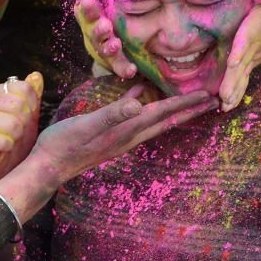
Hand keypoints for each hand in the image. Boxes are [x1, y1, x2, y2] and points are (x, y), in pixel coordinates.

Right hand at [0, 72, 43, 184]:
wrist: (2, 165)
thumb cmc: (15, 136)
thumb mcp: (29, 114)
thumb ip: (32, 94)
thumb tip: (36, 75)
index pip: (24, 88)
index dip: (32, 106)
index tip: (26, 117)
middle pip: (18, 105)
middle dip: (25, 123)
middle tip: (18, 132)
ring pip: (12, 124)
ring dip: (17, 137)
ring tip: (10, 140)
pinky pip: (3, 141)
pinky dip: (8, 148)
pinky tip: (2, 149)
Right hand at [32, 85, 215, 182]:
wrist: (47, 166)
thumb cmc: (64, 144)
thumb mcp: (88, 126)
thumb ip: (113, 114)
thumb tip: (138, 105)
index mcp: (128, 129)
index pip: (163, 114)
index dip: (185, 103)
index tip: (209, 96)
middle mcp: (129, 134)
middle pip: (167, 120)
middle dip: (189, 110)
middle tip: (213, 101)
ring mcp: (120, 136)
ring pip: (153, 120)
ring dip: (172, 110)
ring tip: (187, 100)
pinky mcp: (108, 133)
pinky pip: (133, 115)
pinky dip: (141, 103)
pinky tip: (139, 93)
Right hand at [66, 0, 138, 79]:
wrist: (107, 51)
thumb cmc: (102, 20)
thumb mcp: (95, 3)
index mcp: (88, 15)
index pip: (82, 0)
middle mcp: (92, 32)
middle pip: (90, 24)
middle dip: (91, 15)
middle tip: (94, 7)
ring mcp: (101, 48)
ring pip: (102, 46)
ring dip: (107, 44)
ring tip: (115, 43)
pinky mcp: (113, 62)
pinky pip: (118, 66)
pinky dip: (123, 68)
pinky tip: (131, 70)